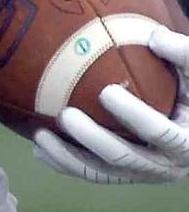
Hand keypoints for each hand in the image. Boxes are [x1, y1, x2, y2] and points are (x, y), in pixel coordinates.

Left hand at [33, 26, 188, 183]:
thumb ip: (183, 54)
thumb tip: (154, 37)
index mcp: (186, 142)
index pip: (160, 132)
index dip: (134, 115)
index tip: (106, 91)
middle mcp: (165, 165)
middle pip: (124, 157)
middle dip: (92, 138)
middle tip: (65, 115)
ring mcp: (141, 173)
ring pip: (101, 171)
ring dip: (68, 156)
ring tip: (40, 135)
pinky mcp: (122, 174)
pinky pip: (91, 173)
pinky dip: (65, 163)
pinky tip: (39, 150)